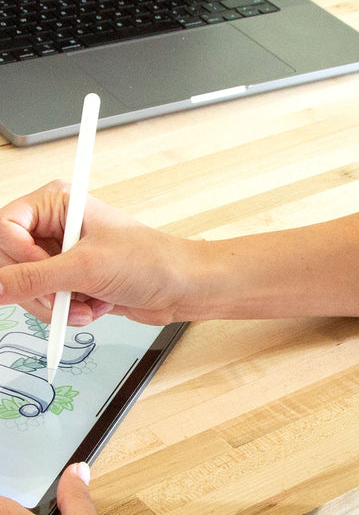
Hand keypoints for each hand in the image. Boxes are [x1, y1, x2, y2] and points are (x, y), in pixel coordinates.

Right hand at [0, 180, 189, 325]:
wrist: (185, 287)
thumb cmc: (152, 262)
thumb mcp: (86, 268)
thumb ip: (34, 279)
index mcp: (57, 203)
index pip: (4, 227)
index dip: (18, 255)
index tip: (44, 269)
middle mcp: (56, 226)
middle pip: (11, 262)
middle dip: (38, 290)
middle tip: (62, 300)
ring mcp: (64, 255)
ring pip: (28, 287)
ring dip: (57, 306)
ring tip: (88, 306)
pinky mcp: (73, 280)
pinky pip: (49, 301)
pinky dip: (69, 311)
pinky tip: (96, 307)